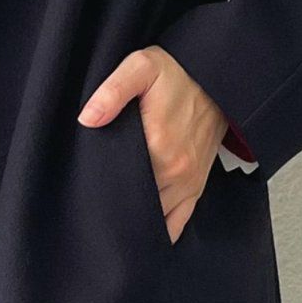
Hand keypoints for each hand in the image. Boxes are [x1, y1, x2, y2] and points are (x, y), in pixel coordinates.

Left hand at [77, 46, 228, 243]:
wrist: (219, 77)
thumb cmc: (178, 73)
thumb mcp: (142, 68)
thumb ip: (113, 91)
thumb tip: (88, 118)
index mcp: (157, 147)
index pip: (118, 184)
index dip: (98, 190)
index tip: (82, 193)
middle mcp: (175, 173)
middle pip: (136, 205)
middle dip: (113, 209)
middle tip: (90, 211)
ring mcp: (188, 183)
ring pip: (155, 218)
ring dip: (135, 222)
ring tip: (111, 225)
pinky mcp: (196, 186)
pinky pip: (178, 221)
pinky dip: (160, 230)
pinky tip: (141, 234)